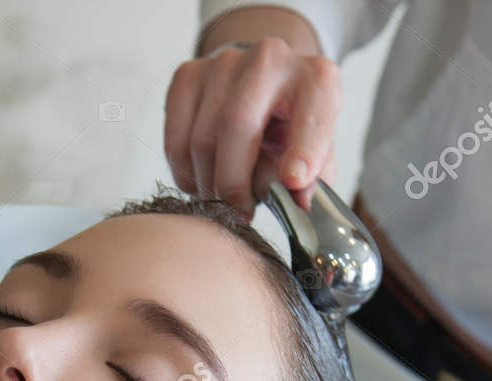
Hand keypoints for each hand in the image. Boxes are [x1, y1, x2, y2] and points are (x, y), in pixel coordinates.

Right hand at [166, 16, 339, 216]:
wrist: (261, 90)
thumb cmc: (291, 130)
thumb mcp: (316, 156)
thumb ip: (311, 181)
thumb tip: (297, 202)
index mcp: (317, 79)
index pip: (311, 113)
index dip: (303, 150)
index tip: (294, 182)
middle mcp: (271, 58)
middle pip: (236, 123)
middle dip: (233, 180)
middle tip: (239, 211)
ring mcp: (225, 62)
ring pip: (201, 138)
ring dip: (207, 183)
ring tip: (221, 198)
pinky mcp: (189, 74)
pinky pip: (175, 138)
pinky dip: (184, 171)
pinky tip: (201, 178)